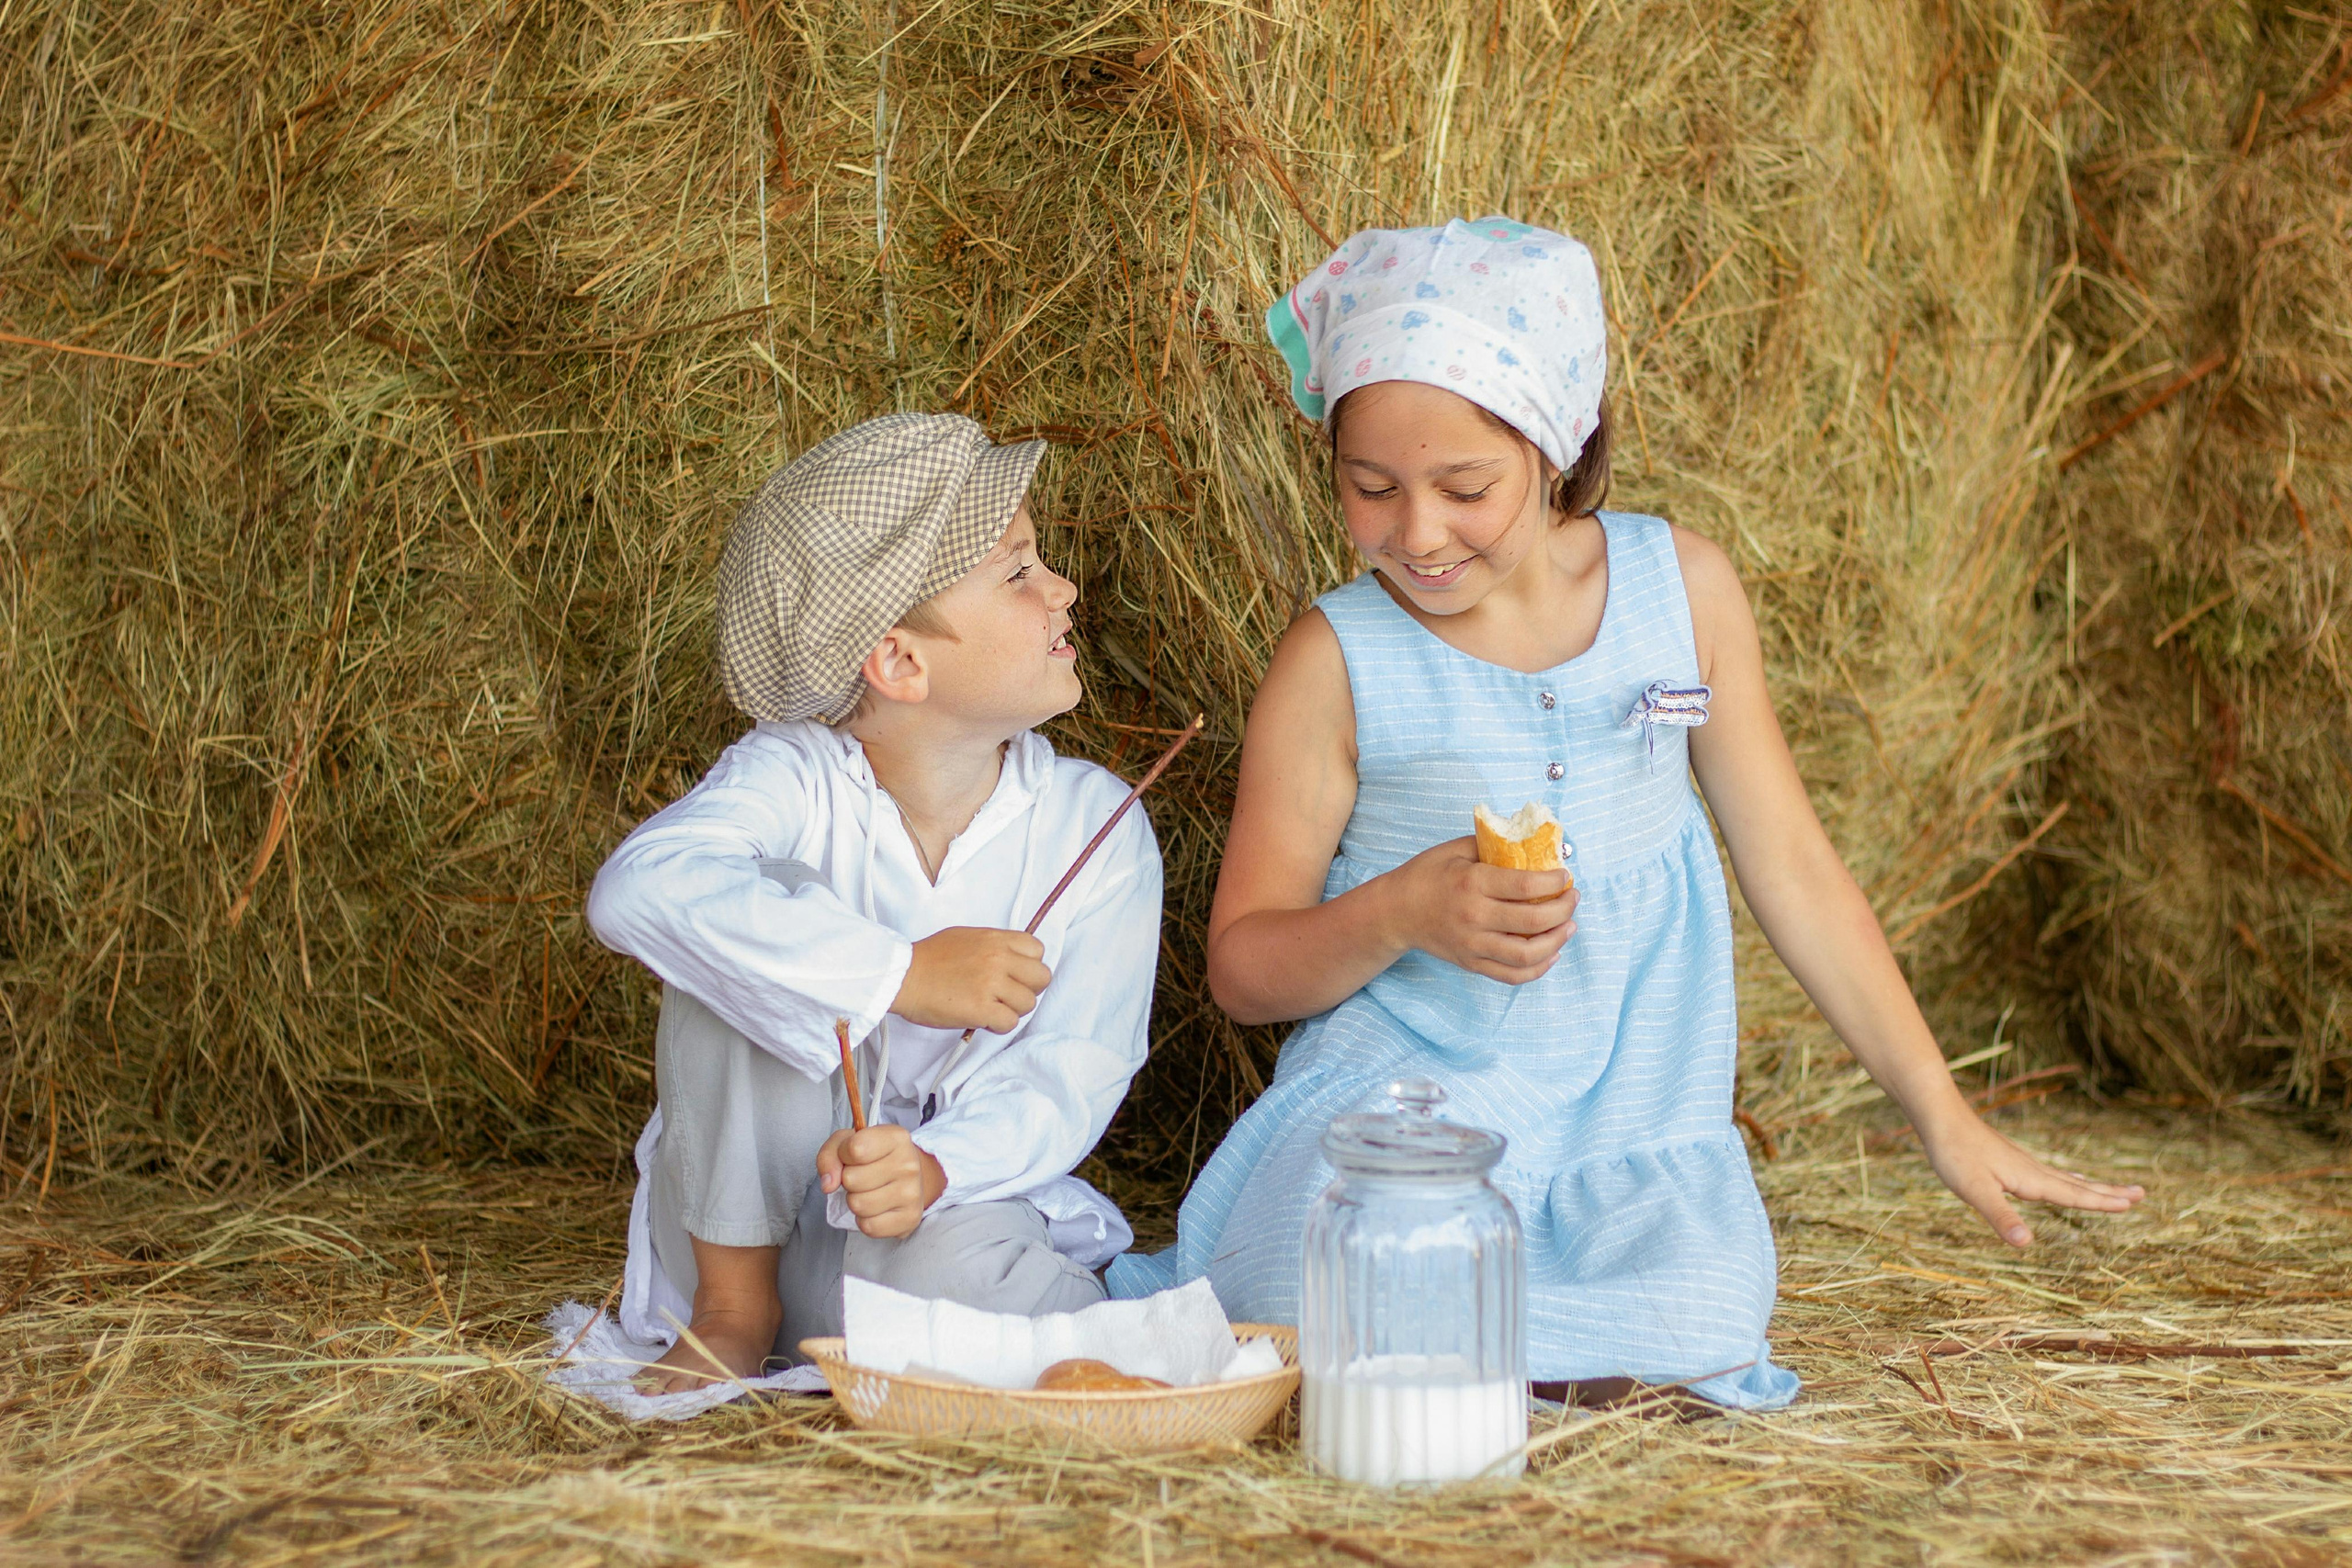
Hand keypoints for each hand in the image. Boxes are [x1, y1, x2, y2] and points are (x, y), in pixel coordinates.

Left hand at [817, 1125, 948, 1238]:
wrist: (906, 1177)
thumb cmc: (873, 1158)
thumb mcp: (846, 1144)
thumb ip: (829, 1156)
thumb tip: (828, 1184)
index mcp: (896, 1137)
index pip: (855, 1149)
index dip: (844, 1156)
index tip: (853, 1157)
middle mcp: (909, 1163)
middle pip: (852, 1180)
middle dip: (848, 1181)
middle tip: (862, 1177)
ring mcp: (912, 1193)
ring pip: (858, 1205)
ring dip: (855, 1201)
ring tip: (868, 1192)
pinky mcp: (910, 1218)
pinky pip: (869, 1226)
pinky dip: (866, 1220)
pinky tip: (877, 1208)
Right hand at [891, 926, 1050, 1032]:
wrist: (903, 977)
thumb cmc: (929, 958)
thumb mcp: (967, 937)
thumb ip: (994, 945)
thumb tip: (1012, 958)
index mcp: (996, 939)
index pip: (1038, 950)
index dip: (1029, 965)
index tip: (1015, 974)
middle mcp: (998, 959)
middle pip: (1041, 978)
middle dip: (1028, 989)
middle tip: (1008, 995)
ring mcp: (991, 984)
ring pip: (1028, 1003)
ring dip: (1012, 1010)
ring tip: (991, 1008)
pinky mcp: (982, 1009)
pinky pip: (1010, 1023)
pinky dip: (999, 1026)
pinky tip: (984, 1019)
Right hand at [1379, 836, 1577, 983]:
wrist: (1395, 911)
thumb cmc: (1427, 875)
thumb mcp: (1456, 849)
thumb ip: (1493, 845)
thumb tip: (1531, 844)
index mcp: (1473, 883)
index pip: (1527, 885)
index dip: (1556, 882)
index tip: (1565, 877)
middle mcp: (1474, 917)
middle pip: (1534, 920)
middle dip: (1564, 909)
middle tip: (1572, 899)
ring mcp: (1473, 945)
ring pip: (1528, 954)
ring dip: (1557, 941)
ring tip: (1569, 926)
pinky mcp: (1471, 963)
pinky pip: (1512, 976)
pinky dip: (1538, 969)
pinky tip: (1551, 953)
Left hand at [1916, 1106, 2142, 1245]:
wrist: (1940, 1117)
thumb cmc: (1955, 1154)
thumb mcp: (1975, 1192)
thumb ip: (2001, 1217)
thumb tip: (2026, 1244)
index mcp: (2030, 1180)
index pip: (2073, 1195)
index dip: (2102, 1202)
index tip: (2132, 1203)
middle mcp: (2032, 1170)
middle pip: (2078, 1184)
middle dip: (2109, 1192)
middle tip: (2141, 1194)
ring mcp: (2022, 1163)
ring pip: (2065, 1177)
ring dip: (2092, 1185)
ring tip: (2113, 1190)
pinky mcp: (2010, 1160)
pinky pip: (2048, 1173)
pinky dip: (2066, 1179)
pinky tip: (2063, 1178)